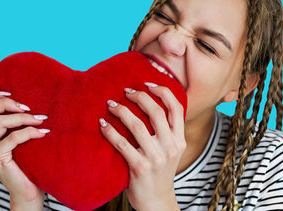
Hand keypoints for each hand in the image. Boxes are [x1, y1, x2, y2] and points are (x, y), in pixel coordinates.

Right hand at [0, 90, 49, 209]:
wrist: (29, 191)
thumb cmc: (29, 162)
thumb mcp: (20, 139)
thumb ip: (16, 124)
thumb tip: (29, 102)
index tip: (12, 93)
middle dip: (7, 103)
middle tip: (29, 108)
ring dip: (23, 118)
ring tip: (40, 120)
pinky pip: (12, 137)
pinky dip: (30, 132)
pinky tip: (43, 133)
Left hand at [99, 82, 185, 210]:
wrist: (157, 202)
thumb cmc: (160, 172)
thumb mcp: (171, 151)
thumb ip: (167, 131)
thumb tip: (150, 104)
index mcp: (180, 140)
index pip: (176, 107)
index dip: (163, 91)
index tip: (148, 84)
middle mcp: (170, 146)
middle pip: (155, 112)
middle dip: (139, 96)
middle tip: (126, 91)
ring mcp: (156, 157)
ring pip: (137, 125)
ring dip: (121, 111)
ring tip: (111, 105)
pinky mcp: (140, 167)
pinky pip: (121, 144)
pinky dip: (110, 131)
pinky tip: (102, 124)